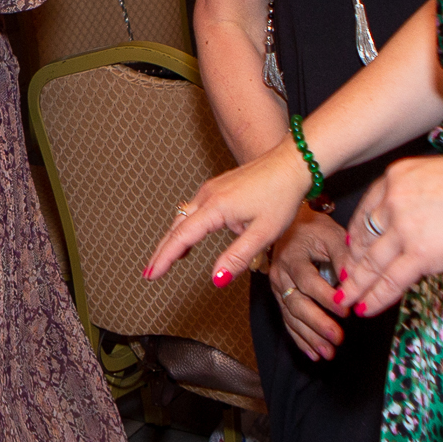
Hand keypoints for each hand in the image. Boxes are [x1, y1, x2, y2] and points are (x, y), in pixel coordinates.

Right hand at [145, 139, 312, 288]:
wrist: (292, 163)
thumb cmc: (281, 195)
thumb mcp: (263, 233)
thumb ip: (237, 257)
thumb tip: (216, 279)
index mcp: (216, 207)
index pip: (182, 237)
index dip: (165, 258)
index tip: (151, 275)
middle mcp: (208, 196)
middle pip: (176, 227)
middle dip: (163, 251)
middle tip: (150, 272)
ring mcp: (212, 189)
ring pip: (183, 217)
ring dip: (174, 239)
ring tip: (166, 259)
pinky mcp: (219, 187)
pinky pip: (194, 209)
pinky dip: (186, 226)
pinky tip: (190, 237)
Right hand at [267, 207, 350, 361]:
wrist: (290, 225)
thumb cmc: (314, 229)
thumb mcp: (332, 234)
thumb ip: (343, 256)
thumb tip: (352, 280)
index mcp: (293, 257)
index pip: (308, 281)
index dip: (325, 298)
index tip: (345, 310)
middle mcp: (281, 275)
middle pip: (297, 303)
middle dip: (317, 323)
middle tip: (337, 338)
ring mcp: (278, 288)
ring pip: (292, 316)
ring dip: (310, 337)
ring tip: (328, 352)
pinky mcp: (281, 297)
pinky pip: (288, 321)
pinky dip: (300, 338)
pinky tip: (312, 352)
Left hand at [336, 155, 442, 313]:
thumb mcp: (440, 176)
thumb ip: (420, 194)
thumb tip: (417, 213)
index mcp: (396, 177)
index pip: (366, 209)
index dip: (356, 234)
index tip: (351, 248)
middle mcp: (393, 201)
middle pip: (364, 239)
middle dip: (351, 263)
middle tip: (341, 279)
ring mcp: (403, 228)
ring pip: (371, 263)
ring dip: (356, 286)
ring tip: (345, 300)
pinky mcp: (419, 253)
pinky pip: (390, 280)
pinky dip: (376, 297)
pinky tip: (365, 307)